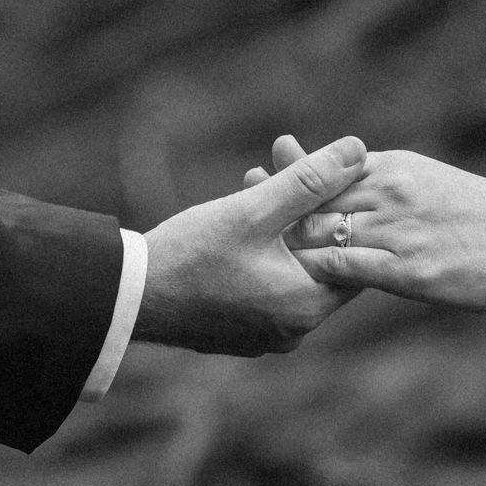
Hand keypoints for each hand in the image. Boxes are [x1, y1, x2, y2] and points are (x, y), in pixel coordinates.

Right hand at [134, 136, 366, 355]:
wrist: (127, 297)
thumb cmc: (190, 254)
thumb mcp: (254, 209)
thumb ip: (309, 179)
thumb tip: (358, 149)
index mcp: (307, 307)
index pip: (352, 255)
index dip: (339, 206)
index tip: (325, 172)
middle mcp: (293, 331)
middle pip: (317, 259)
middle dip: (303, 209)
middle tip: (284, 163)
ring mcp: (265, 337)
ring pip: (287, 270)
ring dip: (277, 227)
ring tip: (254, 180)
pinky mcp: (239, 333)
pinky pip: (264, 287)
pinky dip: (259, 254)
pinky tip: (237, 218)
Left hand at [245, 137, 485, 311]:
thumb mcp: (428, 185)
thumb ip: (384, 186)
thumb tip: (347, 190)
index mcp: (391, 168)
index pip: (324, 171)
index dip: (285, 178)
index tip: (252, 179)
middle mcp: (388, 192)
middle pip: (312, 198)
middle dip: (272, 207)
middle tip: (233, 214)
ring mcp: (398, 230)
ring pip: (323, 233)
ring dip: (284, 246)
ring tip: (248, 259)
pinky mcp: (411, 269)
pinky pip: (350, 268)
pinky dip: (316, 274)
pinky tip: (290, 287)